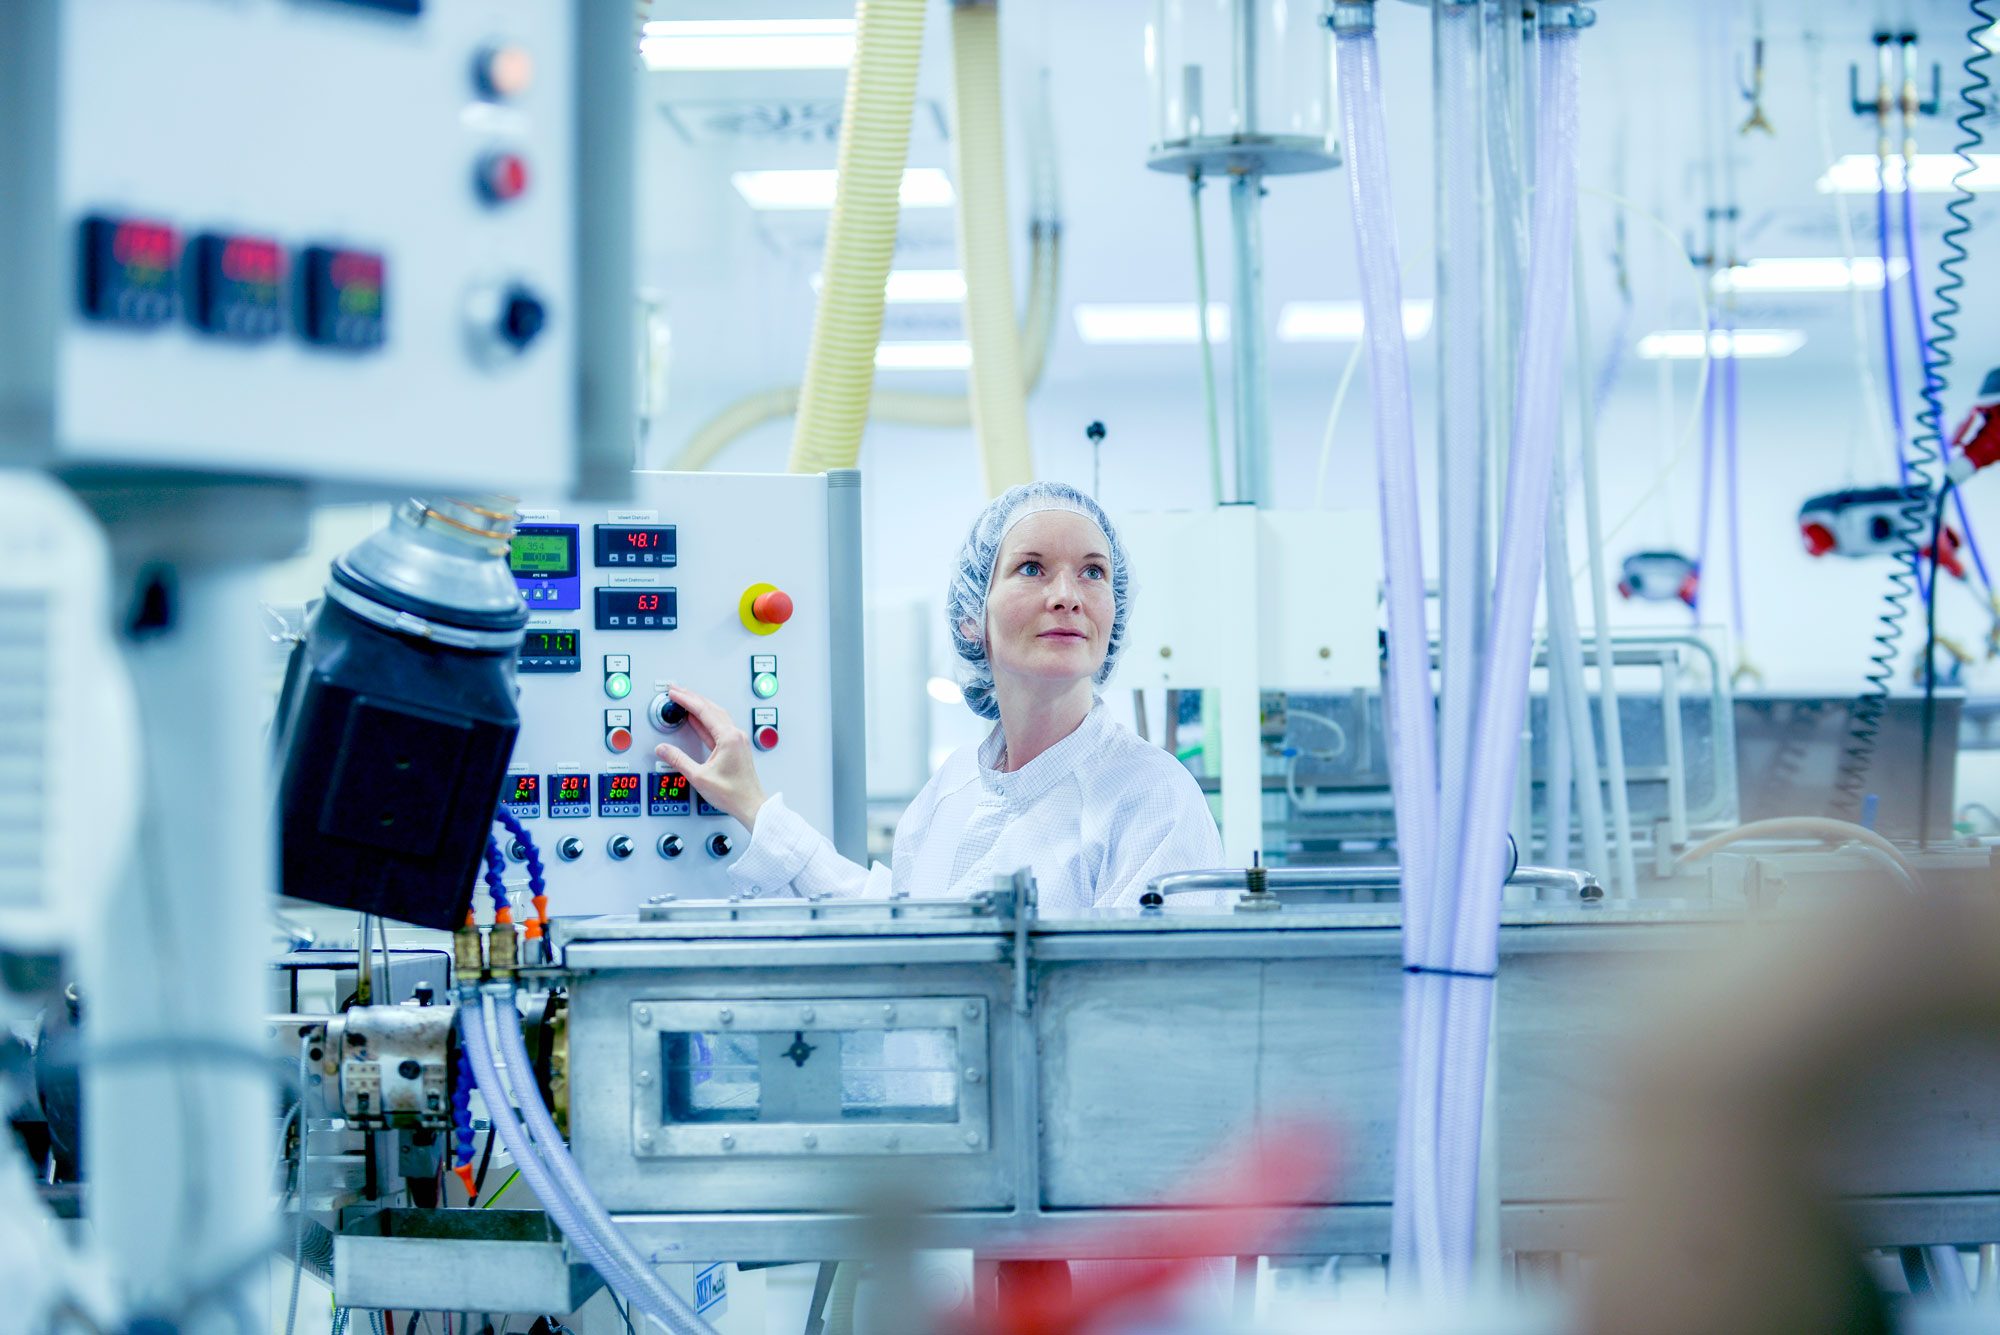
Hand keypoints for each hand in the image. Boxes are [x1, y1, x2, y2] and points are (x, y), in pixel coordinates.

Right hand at [654, 685, 769, 830]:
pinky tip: (696, 718)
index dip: (686, 699)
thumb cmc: (733, 794)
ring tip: (684, 699)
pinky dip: (705, 718)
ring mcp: (737, 740)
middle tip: (676, 690)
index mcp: (729, 738)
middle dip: (692, 697)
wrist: (750, 805)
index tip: (674, 693)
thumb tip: (663, 749)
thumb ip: (678, 760)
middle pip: (711, 708)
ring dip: (699, 706)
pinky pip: (718, 726)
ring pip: (716, 715)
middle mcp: (735, 735)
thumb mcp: (699, 777)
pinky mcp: (735, 747)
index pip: (704, 710)